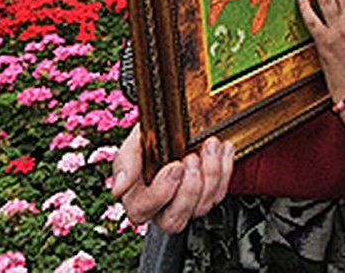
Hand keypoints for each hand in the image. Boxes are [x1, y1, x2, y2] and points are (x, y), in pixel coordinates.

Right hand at [111, 123, 233, 232]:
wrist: (176, 124)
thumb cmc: (153, 137)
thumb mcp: (136, 141)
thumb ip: (126, 162)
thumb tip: (119, 188)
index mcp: (138, 199)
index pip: (143, 211)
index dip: (161, 191)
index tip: (175, 165)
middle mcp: (163, 208)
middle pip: (174, 221)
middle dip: (189, 189)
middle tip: (192, 158)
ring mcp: (188, 204)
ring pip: (202, 207)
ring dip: (211, 174)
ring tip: (210, 144)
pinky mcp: (209, 195)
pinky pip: (220, 192)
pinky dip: (226, 168)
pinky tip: (223, 147)